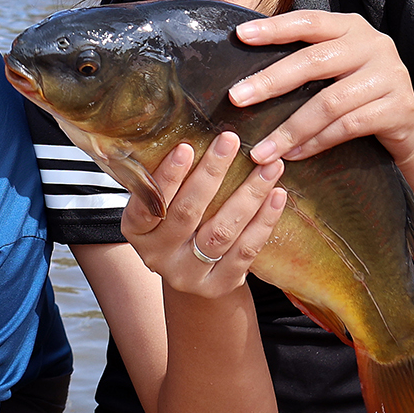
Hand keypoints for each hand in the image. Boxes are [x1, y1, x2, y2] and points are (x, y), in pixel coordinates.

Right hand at [121, 132, 286, 297]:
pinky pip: (245, 251)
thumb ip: (165, 179)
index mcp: (136, 231)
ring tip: (268, 166)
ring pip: (221, 232)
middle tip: (231, 141)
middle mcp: (157, 256)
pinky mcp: (218, 285)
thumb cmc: (175, 223)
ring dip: (248, 196)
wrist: (191, 273)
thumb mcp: (159, 205)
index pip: (148, 204)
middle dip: (211, 174)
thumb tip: (186, 127)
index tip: (187, 147)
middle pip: (187, 214)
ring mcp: (188, 275)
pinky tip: (276, 196)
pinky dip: (263, 222)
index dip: (168, 177)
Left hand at [229, 10, 413, 166]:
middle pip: (314, 61)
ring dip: (290, 129)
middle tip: (236, 98)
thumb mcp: (336, 67)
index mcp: (352, 28)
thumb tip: (246, 74)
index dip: (275, 28)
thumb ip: (304, 60)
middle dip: (270, 81)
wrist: (406, 127)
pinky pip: (347, 127)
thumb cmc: (357, 93)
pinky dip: (315, 143)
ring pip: (329, 102)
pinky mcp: (399, 108)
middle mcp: (374, 45)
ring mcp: (390, 76)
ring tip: (261, 150)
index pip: (309, 21)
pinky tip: (293, 154)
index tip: (240, 35)